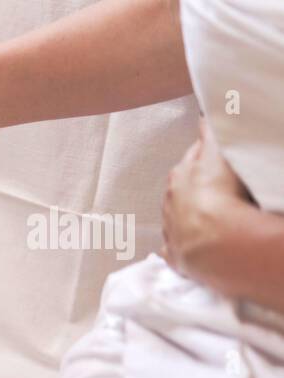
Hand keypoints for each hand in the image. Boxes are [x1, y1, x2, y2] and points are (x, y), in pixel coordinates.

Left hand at [160, 120, 253, 284]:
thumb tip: (207, 110)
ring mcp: (171, 228)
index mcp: (181, 173)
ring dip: (190, 211)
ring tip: (212, 212)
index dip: (206, 153)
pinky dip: (183, 244)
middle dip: (195, 181)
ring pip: (177, 214)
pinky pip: (176, 246)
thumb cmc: (219, 193)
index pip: (194, 155)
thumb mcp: (218, 155)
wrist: (214, 240)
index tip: (213, 152)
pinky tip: (193, 245)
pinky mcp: (174, 255)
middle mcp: (170, 200)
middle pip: (183, 184)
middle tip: (217, 182)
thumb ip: (213, 133)